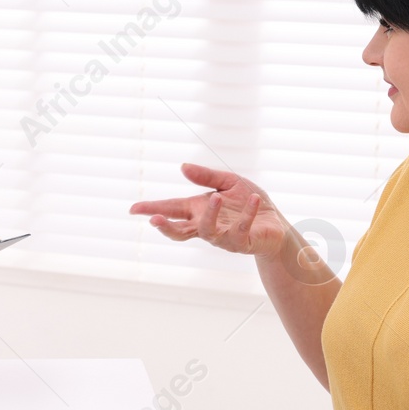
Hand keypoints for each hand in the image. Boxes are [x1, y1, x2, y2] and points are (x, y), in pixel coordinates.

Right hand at [130, 163, 288, 258]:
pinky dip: (247, 213)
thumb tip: (182, 167)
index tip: (133, 209)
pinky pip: (241, 229)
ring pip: (209, 231)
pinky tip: (252, 198)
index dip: (152, 209)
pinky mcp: (242, 242)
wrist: (275, 223)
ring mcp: (223, 237)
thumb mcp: (228, 183)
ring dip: (212, 215)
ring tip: (217, 198)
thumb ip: (206, 177)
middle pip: (179, 232)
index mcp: (198, 210)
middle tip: (154, 219)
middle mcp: (207, 226)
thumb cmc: (248, 203)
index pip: (171, 210)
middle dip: (166, 227)